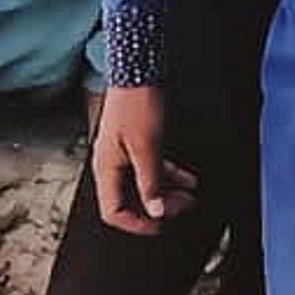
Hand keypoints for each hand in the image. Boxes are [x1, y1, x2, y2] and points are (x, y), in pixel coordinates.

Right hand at [93, 82, 191, 234]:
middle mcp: (111, 163)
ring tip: (189, 196)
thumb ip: (151, 182)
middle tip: (181, 208)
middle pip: (130, 200)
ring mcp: (122, 154)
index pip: (114, 212)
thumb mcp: (147, 148)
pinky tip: (186, 179)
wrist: (138, 69)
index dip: (136, 224)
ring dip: (167, 193)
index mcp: (105, 168)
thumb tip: (155, 210)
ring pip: (144, 185)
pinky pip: (150, 168)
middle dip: (158, 207)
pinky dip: (168, 176)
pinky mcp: (135, 143)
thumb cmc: (136, 101)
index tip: (159, 225)